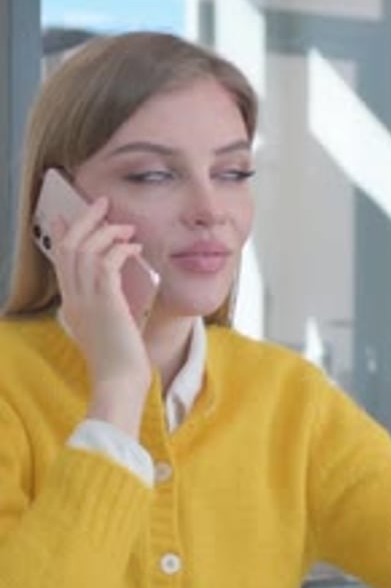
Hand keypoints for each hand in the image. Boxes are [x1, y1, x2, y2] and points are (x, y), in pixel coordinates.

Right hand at [52, 197, 151, 434]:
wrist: (120, 383)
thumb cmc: (120, 363)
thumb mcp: (109, 330)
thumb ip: (108, 308)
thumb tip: (119, 291)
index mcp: (72, 306)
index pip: (60, 263)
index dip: (62, 236)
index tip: (64, 218)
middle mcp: (74, 299)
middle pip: (68, 247)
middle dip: (84, 220)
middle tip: (101, 204)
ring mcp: (86, 299)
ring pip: (85, 248)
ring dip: (106, 231)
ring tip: (126, 226)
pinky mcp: (105, 300)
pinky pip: (106, 261)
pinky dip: (120, 248)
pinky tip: (134, 247)